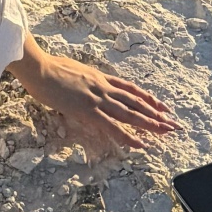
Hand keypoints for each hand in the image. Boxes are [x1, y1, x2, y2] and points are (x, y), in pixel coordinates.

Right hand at [10, 38, 178, 159]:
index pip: (129, 88)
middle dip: (155, 113)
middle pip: (135, 101)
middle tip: (173, 123)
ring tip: (165, 131)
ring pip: (129, 112)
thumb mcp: (72, 70)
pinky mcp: (88, 110)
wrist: (38, 68)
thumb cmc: (48, 68)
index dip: (147, 97)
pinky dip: (127, 135)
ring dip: (149, 123)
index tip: (162, 106)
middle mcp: (103, 86)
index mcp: (99, 77)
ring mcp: (97, 98)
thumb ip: (83, 79)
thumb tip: (87, 85)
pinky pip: (112, 125)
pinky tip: (139, 144)